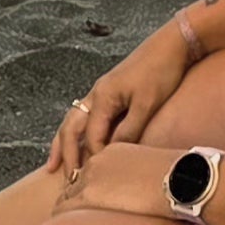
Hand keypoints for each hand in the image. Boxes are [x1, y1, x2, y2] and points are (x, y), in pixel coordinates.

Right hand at [44, 22, 192, 177]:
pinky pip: (84, 116)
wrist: (171, 44)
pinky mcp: (109, 92)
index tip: (94, 178)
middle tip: (65, 180)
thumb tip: (113, 153)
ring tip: (54, 165)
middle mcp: (95, 94)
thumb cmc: (161, 71)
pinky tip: (77, 142)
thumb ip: (129, 129)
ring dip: (63, 144)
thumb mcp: (147, 104)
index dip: (93, 157)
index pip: (92, 136)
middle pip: (71, 129)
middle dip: (67, 155)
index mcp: (103, 97)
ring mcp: (100, 92)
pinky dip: (76, 133)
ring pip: (73, 122)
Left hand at [50, 141, 170, 216]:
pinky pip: (64, 208)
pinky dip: (62, 220)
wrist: (183, 179)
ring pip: (67, 197)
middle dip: (75, 202)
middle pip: (75, 183)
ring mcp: (90, 177)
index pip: (92, 172)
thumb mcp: (155, 170)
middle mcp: (98, 160)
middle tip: (75, 222)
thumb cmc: (181, 179)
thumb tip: (147, 194)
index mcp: (114, 151)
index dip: (90, 190)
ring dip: (69, 213)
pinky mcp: (89, 195)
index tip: (94, 206)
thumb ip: (140, 179)